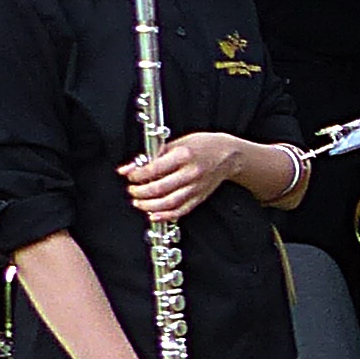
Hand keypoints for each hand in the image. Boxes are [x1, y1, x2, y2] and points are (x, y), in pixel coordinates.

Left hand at [123, 133, 266, 222]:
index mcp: (184, 155)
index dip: (137, 175)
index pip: (154, 169)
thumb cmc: (204, 146)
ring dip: (149, 206)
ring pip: (169, 203)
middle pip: (159, 188)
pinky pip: (181, 210)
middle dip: (140, 192)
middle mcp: (191, 173)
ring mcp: (196, 187)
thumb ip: (151, 156)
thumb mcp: (177, 143)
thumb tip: (129, 168)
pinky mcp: (199, 197)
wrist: (230, 155)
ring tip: (139, 202)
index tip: (131, 176)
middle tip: (132, 190)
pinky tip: (154, 215)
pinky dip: (166, 215)